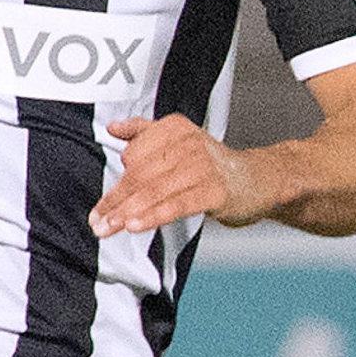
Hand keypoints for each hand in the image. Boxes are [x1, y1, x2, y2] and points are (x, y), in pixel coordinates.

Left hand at [91, 114, 254, 238]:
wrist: (258, 179)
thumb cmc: (212, 164)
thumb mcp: (180, 139)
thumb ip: (145, 132)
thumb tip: (114, 128)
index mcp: (175, 128)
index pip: (134, 155)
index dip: (120, 181)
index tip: (107, 205)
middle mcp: (188, 143)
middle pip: (141, 175)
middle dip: (116, 201)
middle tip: (97, 222)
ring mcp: (202, 167)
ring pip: (154, 191)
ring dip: (127, 212)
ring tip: (108, 228)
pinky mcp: (214, 191)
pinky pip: (176, 205)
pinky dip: (153, 215)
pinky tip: (134, 225)